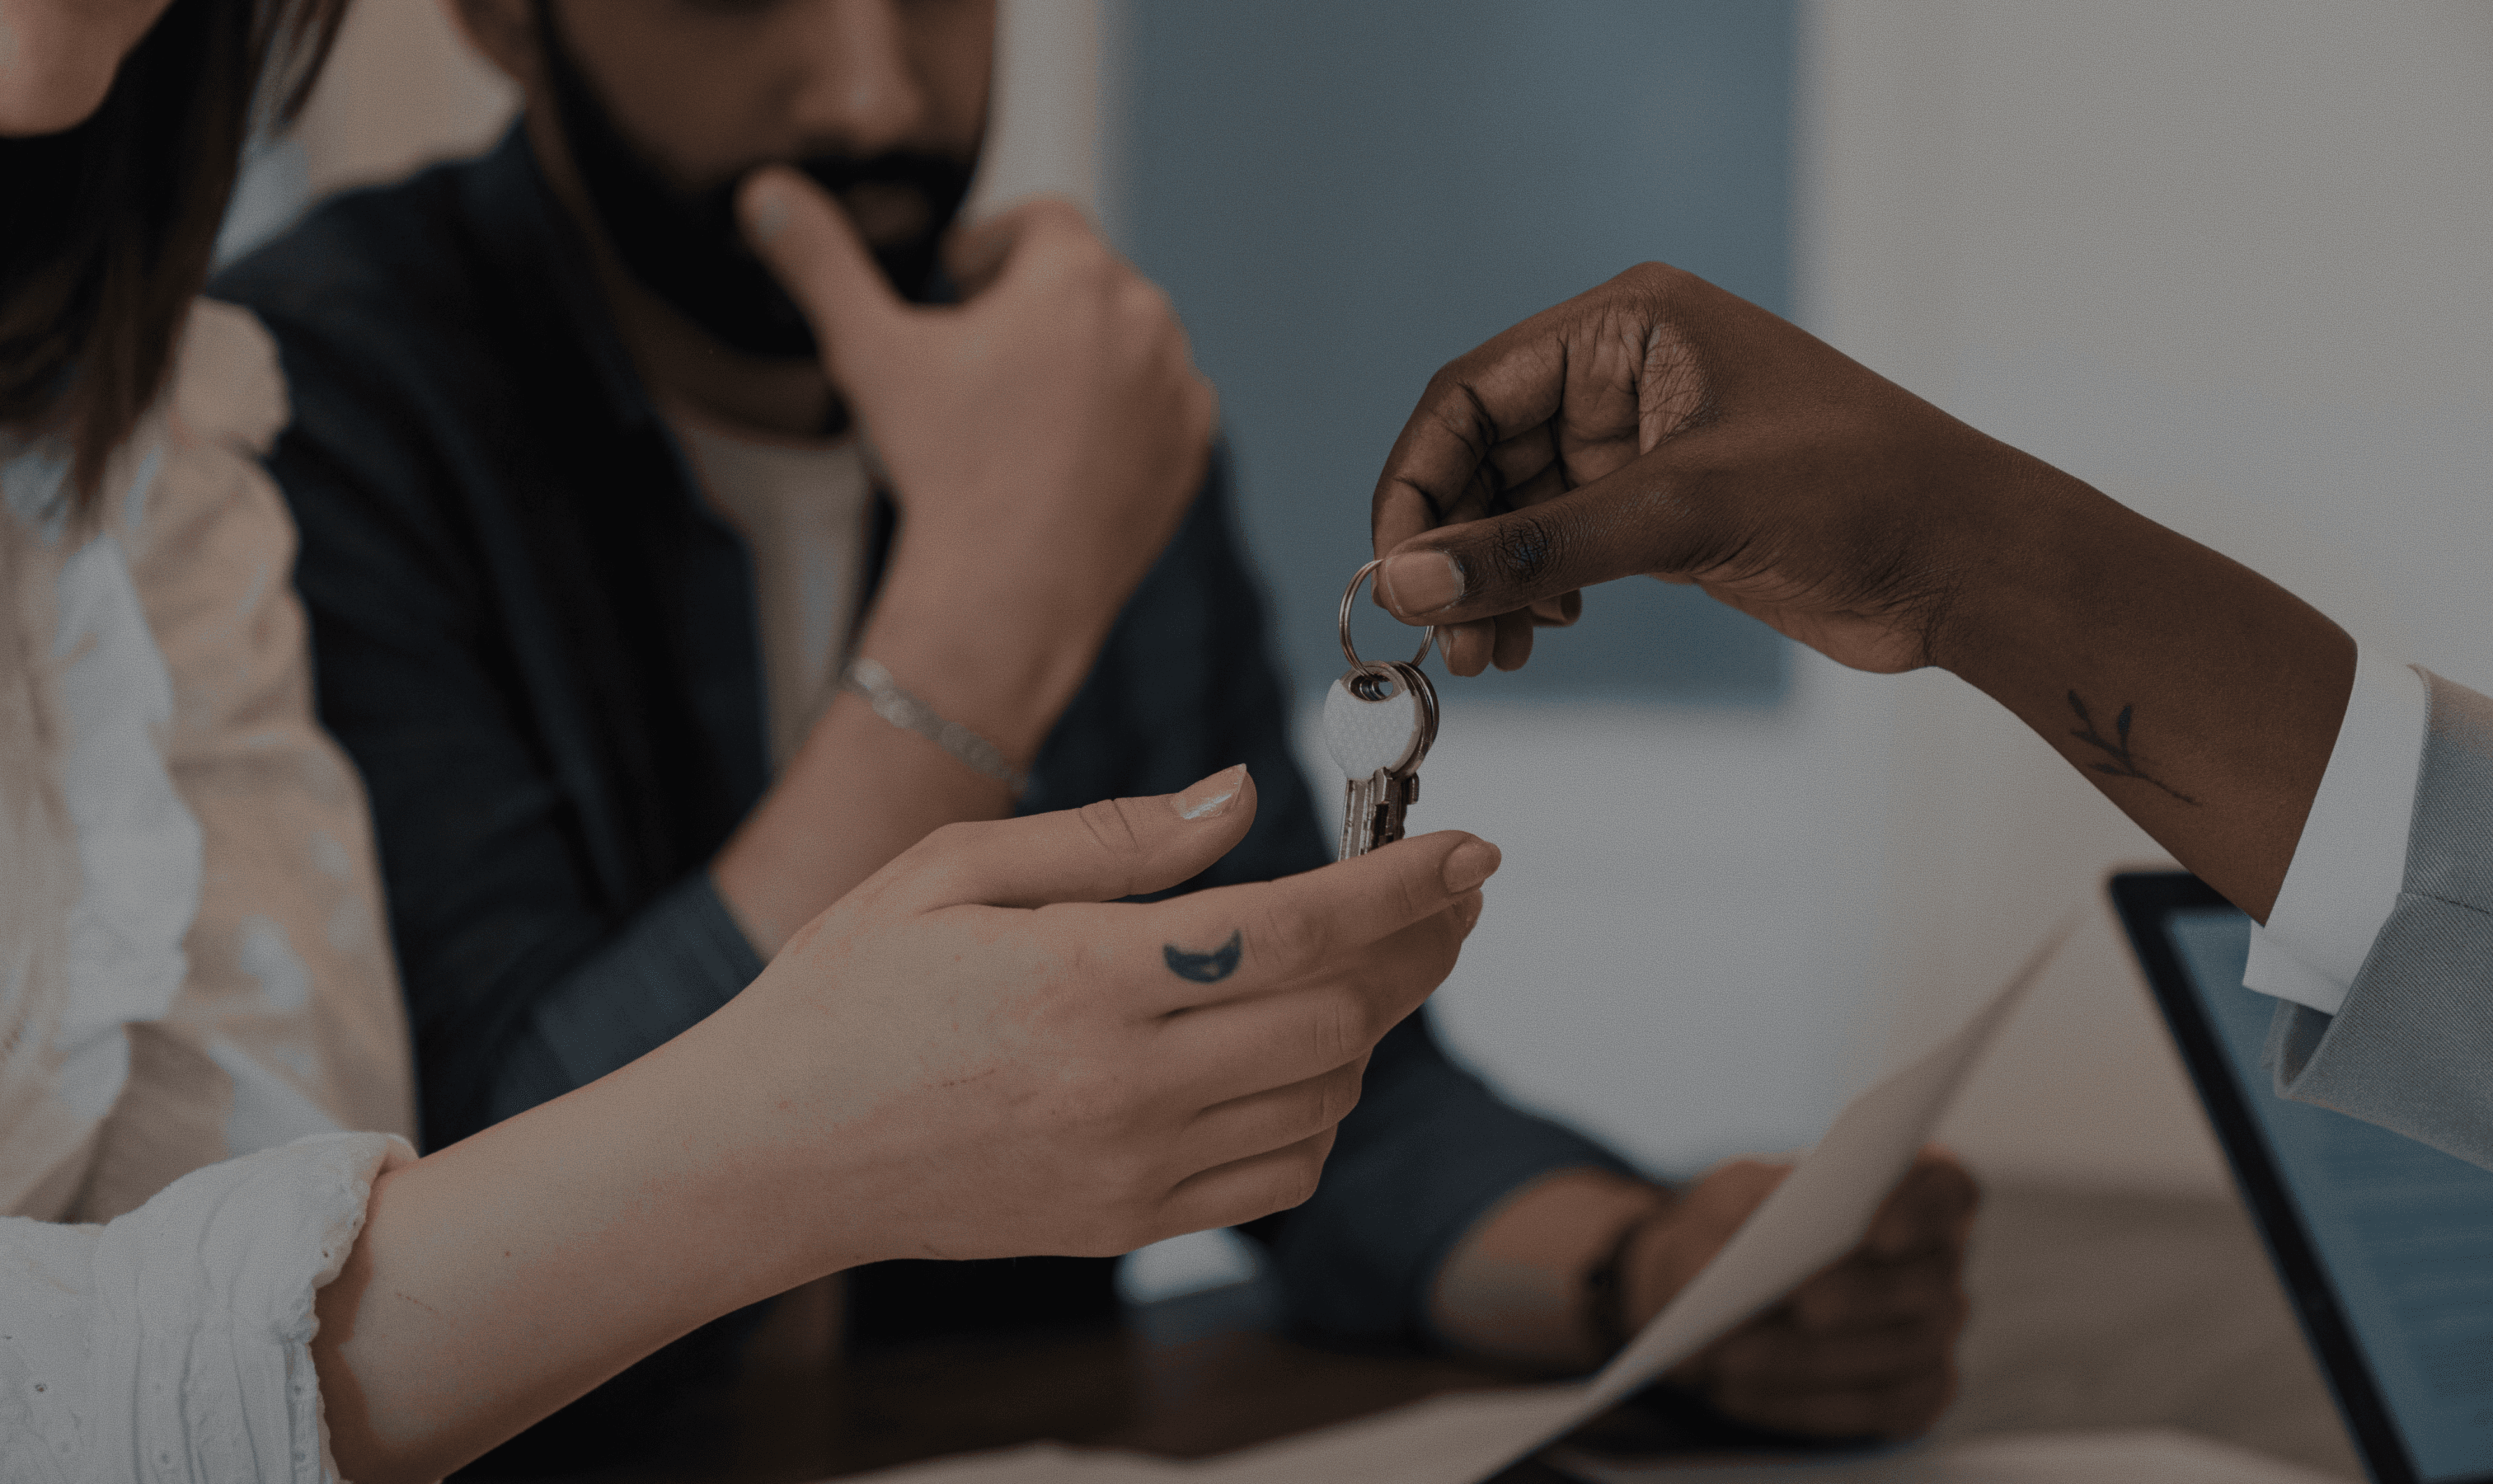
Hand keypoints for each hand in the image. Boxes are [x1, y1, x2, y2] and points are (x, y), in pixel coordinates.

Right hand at [707, 764, 1500, 1262]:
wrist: (770, 1152)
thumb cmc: (849, 993)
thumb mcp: (952, 870)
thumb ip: (1112, 837)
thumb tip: (1242, 796)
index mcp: (1083, 978)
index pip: (1296, 929)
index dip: (1403, 887)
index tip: (1473, 849)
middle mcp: (1124, 1084)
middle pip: (1338, 1018)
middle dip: (1416, 947)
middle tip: (1444, 893)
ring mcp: (1133, 1167)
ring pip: (1324, 1098)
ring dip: (1372, 1023)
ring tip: (1373, 959)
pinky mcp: (1128, 1221)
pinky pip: (1280, 1174)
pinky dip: (1322, 1110)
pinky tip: (1303, 1054)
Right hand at [739, 170, 1216, 722]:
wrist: (1009, 592)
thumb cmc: (943, 469)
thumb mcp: (869, 353)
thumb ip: (821, 263)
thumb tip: (766, 195)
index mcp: (1076, 276)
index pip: (1042, 220)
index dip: (993, 244)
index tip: (959, 282)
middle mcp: (1146, 319)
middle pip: (1087, 280)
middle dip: (1035, 302)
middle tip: (979, 352)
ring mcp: (1177, 388)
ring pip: (1127, 342)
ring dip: (1083, 353)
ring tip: (1020, 403)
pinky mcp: (1190, 450)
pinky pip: (1159, 406)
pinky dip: (1120, 414)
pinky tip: (1064, 449)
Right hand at [1367, 261, 2070, 678]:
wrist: (1964, 562)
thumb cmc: (1857, 495)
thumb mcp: (1683, 512)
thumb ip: (1539, 547)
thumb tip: (1408, 580)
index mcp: (1627, 326)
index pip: (1471, 392)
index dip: (1419, 481)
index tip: (1393, 568)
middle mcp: (1620, 375)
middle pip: (1482, 456)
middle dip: (1454, 546)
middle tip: (1441, 632)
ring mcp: (1637, 448)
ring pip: (1514, 512)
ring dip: (1487, 583)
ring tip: (1490, 653)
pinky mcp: (1658, 514)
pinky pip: (1557, 549)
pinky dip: (1530, 595)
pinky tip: (1537, 636)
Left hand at [1632, 1149, 1976, 1438]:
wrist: (1719, 1286)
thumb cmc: (1738, 1223)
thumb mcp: (1731, 1195)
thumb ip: (1744, 1208)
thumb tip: (1752, 1251)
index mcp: (1913, 1189)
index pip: (1949, 1190)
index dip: (1925, 1211)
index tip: (1879, 1234)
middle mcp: (1939, 1262)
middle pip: (1927, 1282)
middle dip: (1861, 1297)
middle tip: (1801, 1308)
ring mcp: (1935, 1332)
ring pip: (1899, 1354)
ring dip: (1810, 1360)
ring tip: (1730, 1359)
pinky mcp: (1914, 1394)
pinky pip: (1873, 1409)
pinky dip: (1802, 1403)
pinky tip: (1740, 1394)